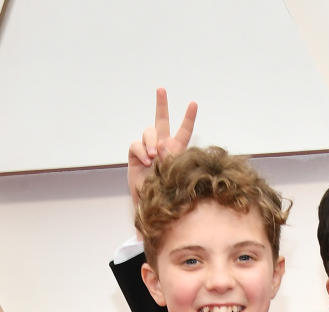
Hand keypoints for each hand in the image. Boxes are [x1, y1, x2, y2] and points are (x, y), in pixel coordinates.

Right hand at [128, 87, 197, 210]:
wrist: (149, 204)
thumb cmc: (165, 194)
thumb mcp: (174, 174)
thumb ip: (170, 158)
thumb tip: (161, 145)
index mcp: (176, 150)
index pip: (183, 132)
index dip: (188, 118)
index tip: (193, 104)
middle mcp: (161, 146)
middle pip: (161, 121)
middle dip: (161, 104)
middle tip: (161, 89)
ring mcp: (148, 149)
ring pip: (148, 132)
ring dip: (151, 141)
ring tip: (154, 156)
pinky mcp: (135, 154)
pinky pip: (136, 144)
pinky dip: (141, 151)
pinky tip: (145, 161)